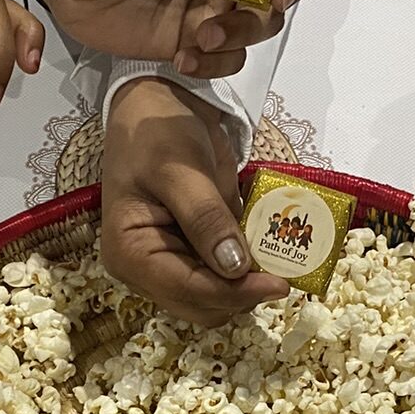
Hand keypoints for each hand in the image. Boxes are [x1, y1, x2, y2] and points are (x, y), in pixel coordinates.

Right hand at [100, 76, 287, 325]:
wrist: (155, 106)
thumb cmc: (158, 132)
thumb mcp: (181, 168)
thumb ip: (207, 218)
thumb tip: (236, 267)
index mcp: (130, 253)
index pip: (188, 290)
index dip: (235, 293)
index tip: (279, 283)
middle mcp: (144, 271)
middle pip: (202, 306)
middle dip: (242, 295)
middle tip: (284, 272)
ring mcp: (166, 267)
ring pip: (214, 301)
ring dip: (246, 288)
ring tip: (276, 261)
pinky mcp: (188, 257)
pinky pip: (220, 280)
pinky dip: (245, 274)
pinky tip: (265, 253)